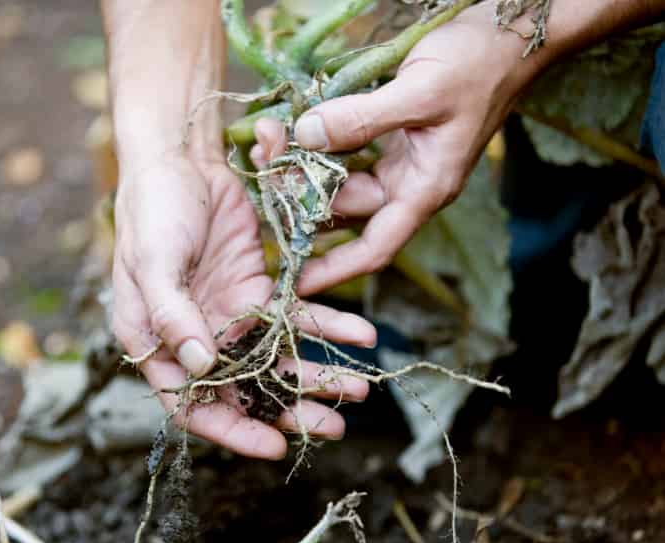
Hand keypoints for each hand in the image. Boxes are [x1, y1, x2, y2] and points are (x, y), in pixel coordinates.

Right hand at [112, 153, 376, 458]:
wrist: (180, 157)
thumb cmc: (151, 209)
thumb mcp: (152, 262)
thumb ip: (172, 315)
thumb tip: (200, 367)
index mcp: (156, 343)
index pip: (192, 404)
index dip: (232, 430)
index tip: (275, 445)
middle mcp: (195, 337)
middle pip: (244, 389)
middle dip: (289, 411)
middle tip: (334, 426)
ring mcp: (229, 314)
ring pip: (278, 358)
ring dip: (318, 374)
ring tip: (360, 388)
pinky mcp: (258, 287)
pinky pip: (297, 315)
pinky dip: (329, 325)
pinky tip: (361, 333)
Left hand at [253, 3, 545, 294]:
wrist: (507, 31)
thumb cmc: (478, 64)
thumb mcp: (421, 92)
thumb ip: (362, 119)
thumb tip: (306, 137)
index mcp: (424, 189)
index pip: (375, 247)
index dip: (335, 270)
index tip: (296, 284)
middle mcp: (408, 183)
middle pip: (343, 209)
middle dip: (299, 192)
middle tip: (262, 160)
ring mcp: (398, 160)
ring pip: (338, 179)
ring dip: (302, 165)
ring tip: (266, 141)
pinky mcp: (389, 136)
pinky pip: (344, 151)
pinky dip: (317, 143)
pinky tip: (291, 128)